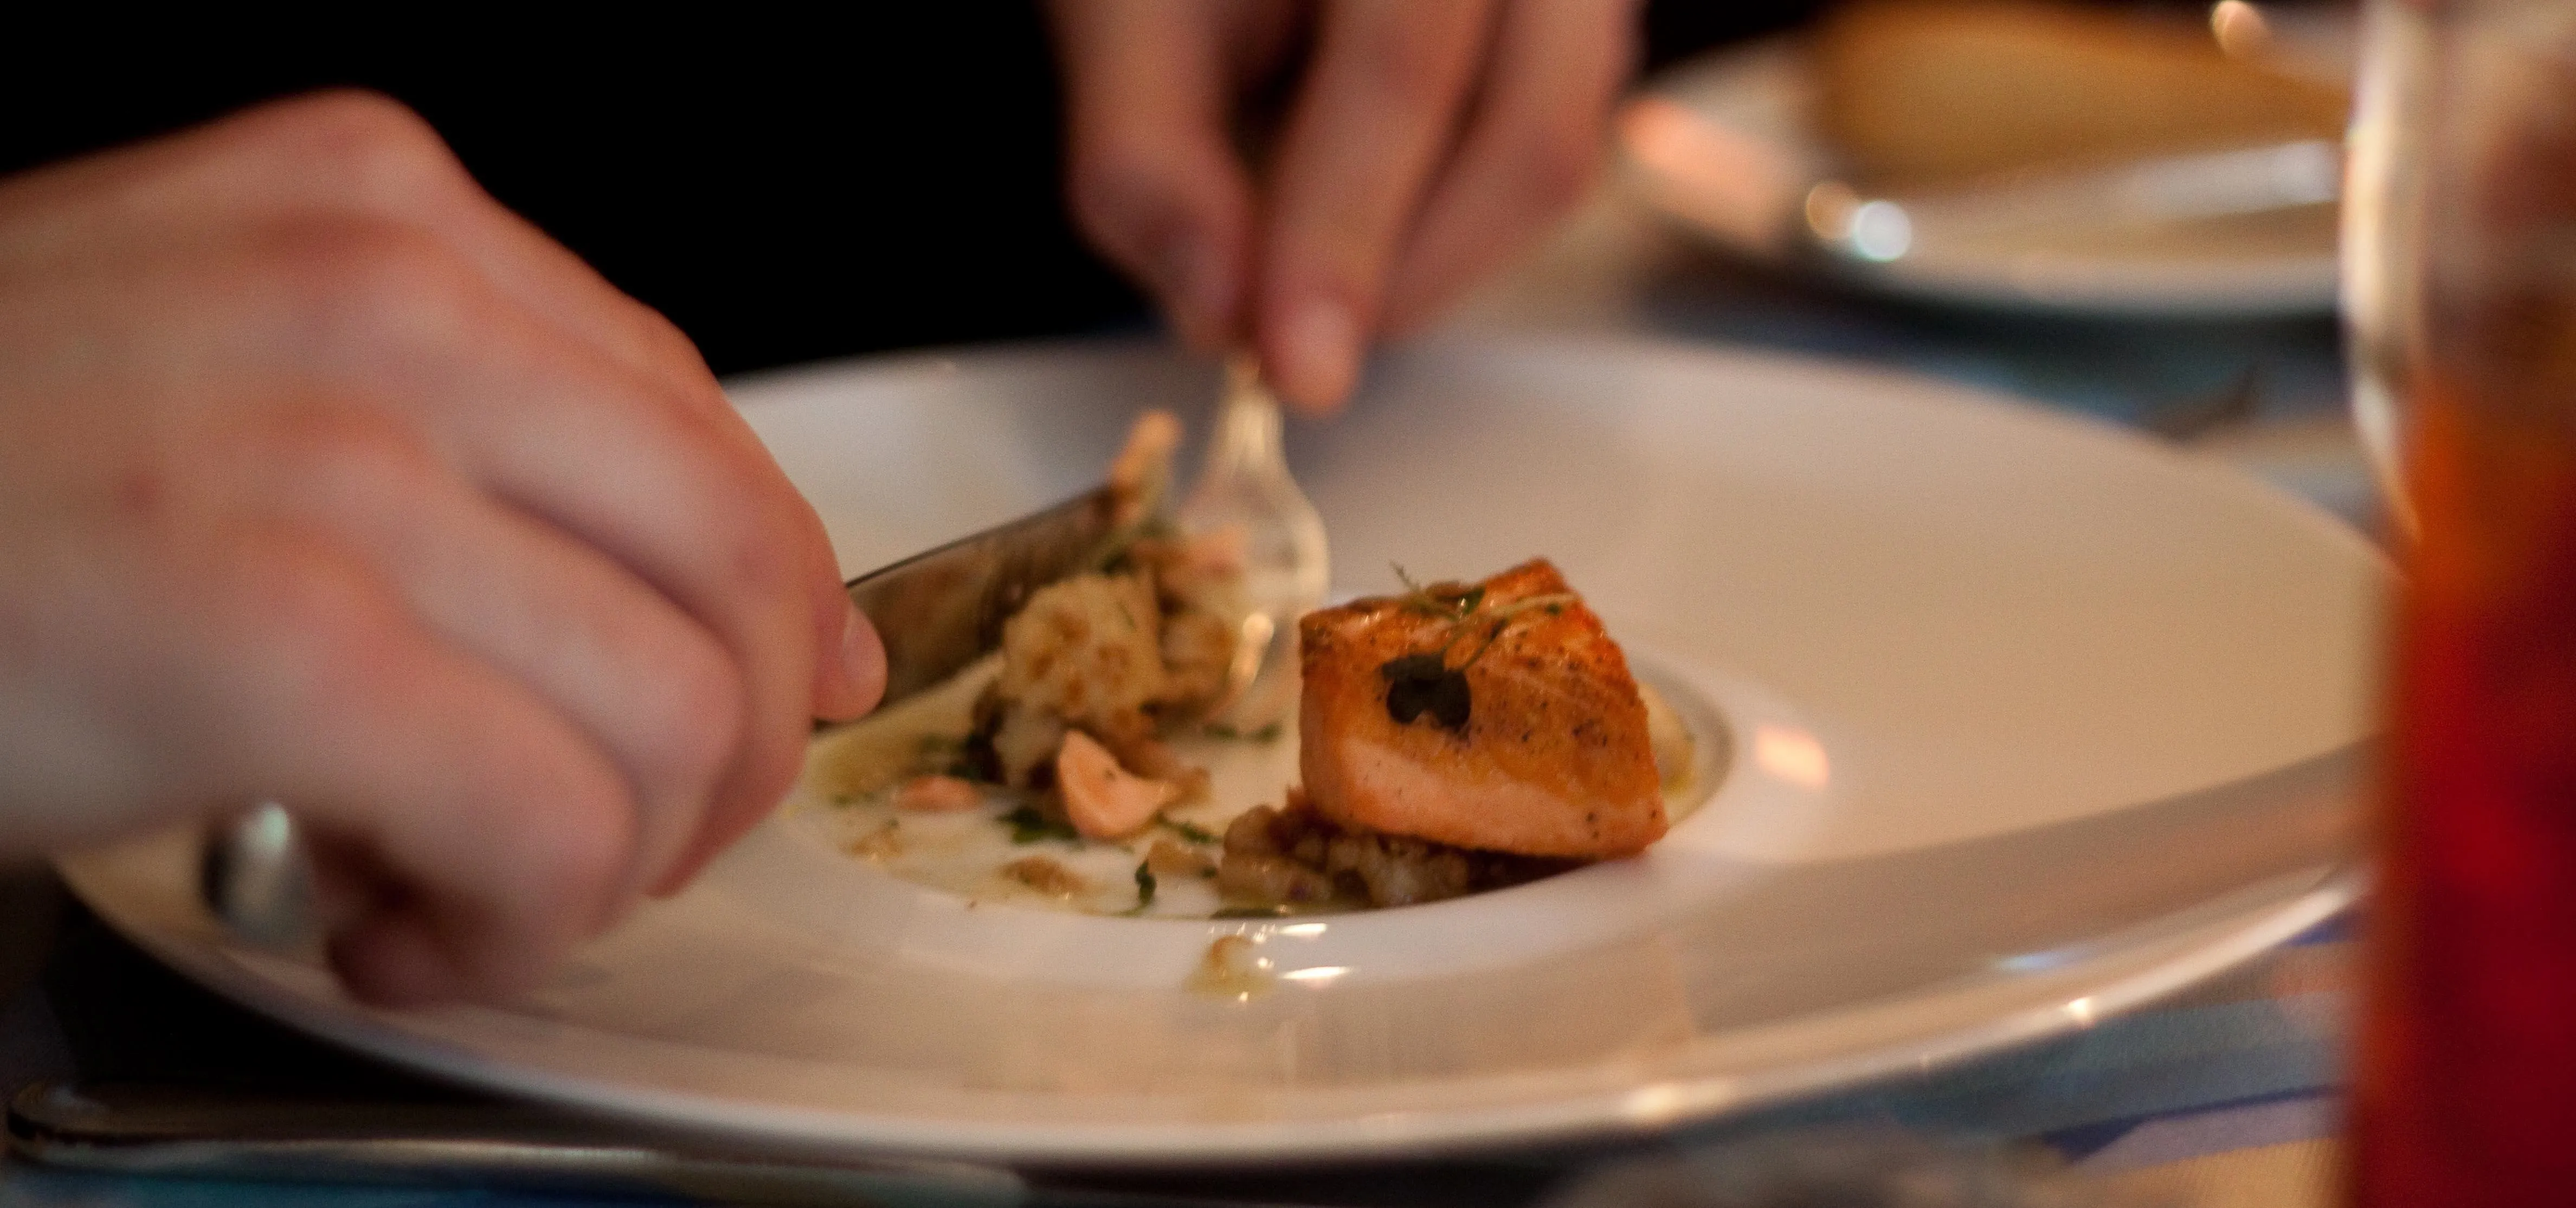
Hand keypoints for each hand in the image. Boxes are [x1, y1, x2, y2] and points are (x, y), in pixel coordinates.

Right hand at [0, 93, 883, 1005]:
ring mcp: (336, 452)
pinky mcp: (276, 634)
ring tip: (461, 892)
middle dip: (717, 756)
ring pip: (681, 714)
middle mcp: (382, 294)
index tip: (738, 714)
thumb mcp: (236, 378)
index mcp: (379, 210)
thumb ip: (488, 450)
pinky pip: (559, 825)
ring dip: (603, 861)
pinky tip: (396, 929)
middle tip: (602, 839)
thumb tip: (779, 611)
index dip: (758, 609)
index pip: (702, 424)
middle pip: (740, 562)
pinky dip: (511, 925)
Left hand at [1047, 0, 1638, 413]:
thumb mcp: (1123, 21)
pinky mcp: (1576, 44)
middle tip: (1293, 351)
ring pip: (1555, 167)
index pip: (1399, 64)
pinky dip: (1450, 230)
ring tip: (1308, 276)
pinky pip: (1548, 169)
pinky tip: (1358, 225)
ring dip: (1430, 263)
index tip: (1289, 364)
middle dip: (1404, 277)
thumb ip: (1150, 156)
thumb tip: (1216, 310)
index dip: (1344, 229)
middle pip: (1529, 134)